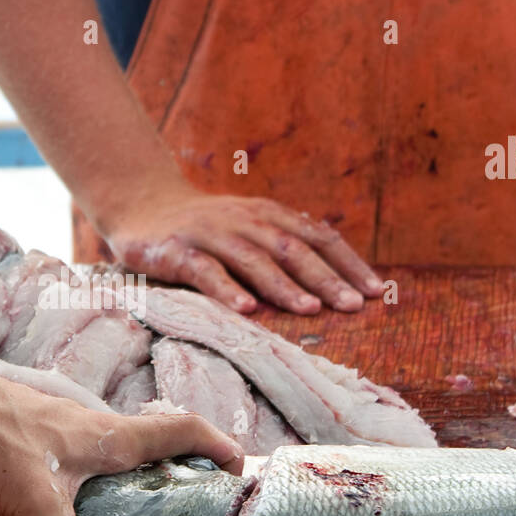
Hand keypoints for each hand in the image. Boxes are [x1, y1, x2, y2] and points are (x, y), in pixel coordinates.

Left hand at [0, 380, 243, 515]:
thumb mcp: (33, 502)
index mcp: (103, 437)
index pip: (176, 431)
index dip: (214, 446)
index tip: (238, 468)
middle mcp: (83, 435)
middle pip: (141, 451)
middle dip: (166, 479)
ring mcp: (49, 444)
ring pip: (95, 471)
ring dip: (113, 497)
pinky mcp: (17, 456)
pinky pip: (55, 485)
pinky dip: (66, 508)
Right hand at [103, 188, 382, 314]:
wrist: (141, 204)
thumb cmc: (204, 228)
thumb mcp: (248, 228)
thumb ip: (282, 247)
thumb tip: (336, 281)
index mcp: (268, 215)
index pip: (317, 237)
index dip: (347, 263)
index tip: (374, 292)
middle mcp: (244, 220)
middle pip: (292, 248)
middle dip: (325, 278)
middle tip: (353, 306)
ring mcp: (210, 234)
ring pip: (253, 260)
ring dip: (283, 285)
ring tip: (309, 310)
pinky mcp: (177, 251)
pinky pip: (206, 272)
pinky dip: (228, 291)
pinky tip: (247, 311)